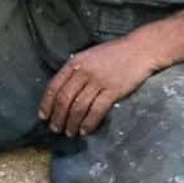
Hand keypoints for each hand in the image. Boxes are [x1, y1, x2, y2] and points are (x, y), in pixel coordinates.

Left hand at [39, 39, 159, 136]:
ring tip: (70, 133)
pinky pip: (96, 111)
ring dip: (72, 123)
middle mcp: (84, 72)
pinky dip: (88, 123)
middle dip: (58, 117)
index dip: (46, 104)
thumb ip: (77, 70)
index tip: (43, 116)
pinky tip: (85, 130)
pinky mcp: (113, 91)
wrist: (140, 49)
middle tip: (56, 129)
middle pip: (64, 100)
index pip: (54, 86)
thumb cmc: (115, 53)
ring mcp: (99, 81)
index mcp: (75, 62)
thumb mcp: (90, 55)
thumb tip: (63, 92)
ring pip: (78, 108)